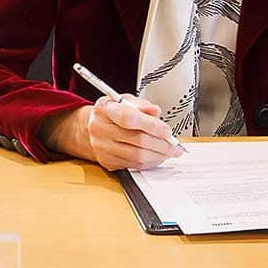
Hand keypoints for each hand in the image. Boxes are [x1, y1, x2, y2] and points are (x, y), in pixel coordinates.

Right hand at [43, 96, 185, 170]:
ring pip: (137, 156)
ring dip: (158, 155)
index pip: (129, 118)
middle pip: (137, 140)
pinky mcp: (107, 161)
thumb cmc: (112, 113)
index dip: (151, 126)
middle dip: (161, 144)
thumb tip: (155, 111)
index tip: (167, 131)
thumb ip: (142, 105)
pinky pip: (134, 165)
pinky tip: (157, 156)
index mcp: (105, 109)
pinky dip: (149, 162)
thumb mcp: (125, 101)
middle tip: (175, 145)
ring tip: (169, 151)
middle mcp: (100, 129)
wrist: (92, 128)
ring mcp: (102, 148)